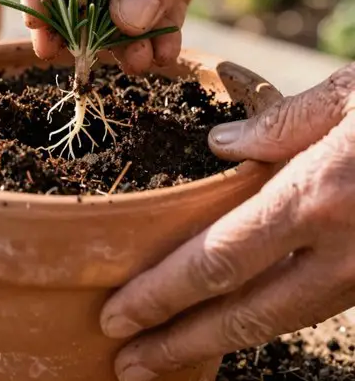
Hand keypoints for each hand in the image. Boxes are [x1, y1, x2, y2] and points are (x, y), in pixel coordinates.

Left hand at [100, 64, 354, 380]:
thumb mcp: (352, 96)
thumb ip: (283, 122)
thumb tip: (222, 146)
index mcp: (317, 196)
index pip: (220, 258)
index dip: (164, 292)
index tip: (119, 311)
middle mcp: (339, 250)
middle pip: (242, 312)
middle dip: (178, 341)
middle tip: (125, 360)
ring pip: (280, 322)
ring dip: (217, 342)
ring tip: (166, 354)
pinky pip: (313, 307)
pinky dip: (266, 322)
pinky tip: (237, 322)